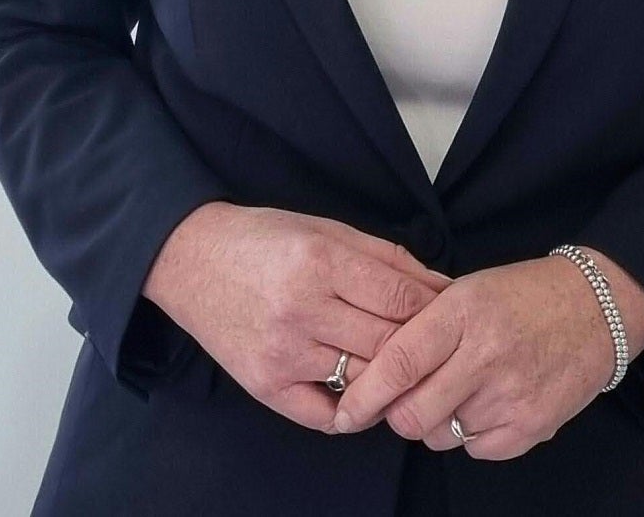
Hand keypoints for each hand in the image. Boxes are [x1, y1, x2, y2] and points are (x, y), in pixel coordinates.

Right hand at [141, 202, 451, 430]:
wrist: (191, 261)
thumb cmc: (264, 238)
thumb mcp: (326, 228)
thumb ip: (385, 258)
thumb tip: (439, 286)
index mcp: (320, 261)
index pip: (398, 295)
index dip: (433, 305)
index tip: (452, 310)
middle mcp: (302, 310)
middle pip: (388, 342)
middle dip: (421, 344)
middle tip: (441, 345)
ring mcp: (283, 353)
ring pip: (364, 380)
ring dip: (392, 377)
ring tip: (407, 368)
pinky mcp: (265, 387)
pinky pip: (325, 415)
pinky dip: (353, 410)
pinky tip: (363, 393)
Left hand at [331, 251, 643, 459]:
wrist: (597, 308)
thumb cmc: (524, 294)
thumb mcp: (470, 289)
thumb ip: (425, 326)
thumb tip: (375, 371)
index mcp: (463, 310)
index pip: (400, 361)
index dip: (365, 393)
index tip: (344, 412)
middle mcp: (485, 355)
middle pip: (412, 415)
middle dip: (398, 414)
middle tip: (406, 398)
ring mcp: (510, 396)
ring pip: (441, 436)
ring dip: (438, 420)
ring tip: (460, 389)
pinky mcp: (531, 428)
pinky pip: (476, 450)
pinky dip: (472, 434)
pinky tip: (488, 402)